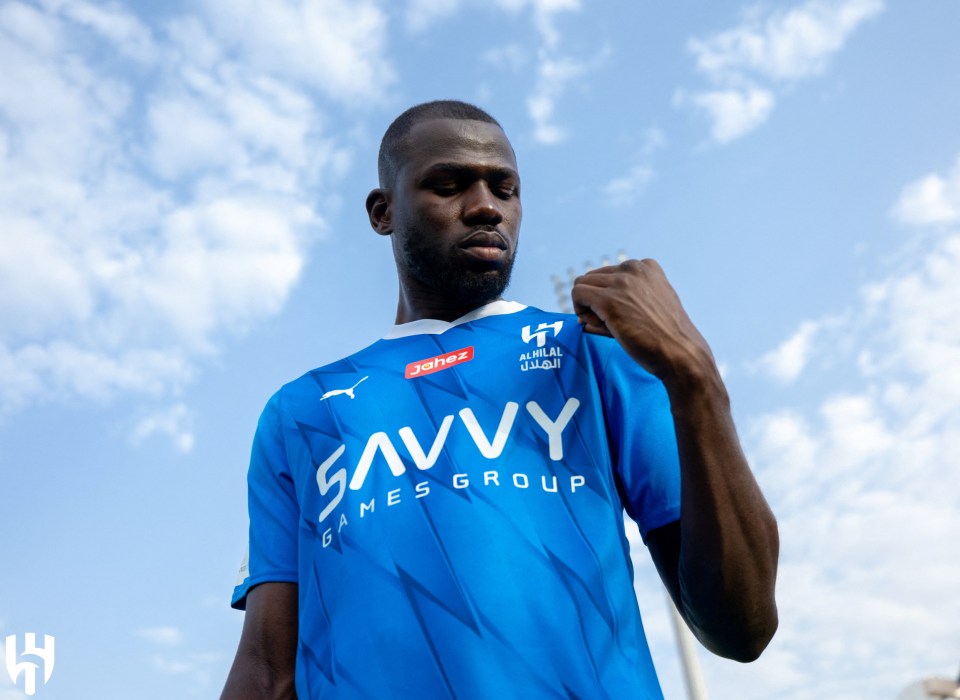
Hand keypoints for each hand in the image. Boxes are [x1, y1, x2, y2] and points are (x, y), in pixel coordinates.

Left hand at [571, 258, 712, 379]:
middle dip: (593, 300)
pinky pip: (577, 294)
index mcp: (646, 266)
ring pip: (581, 284)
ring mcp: (621, 282)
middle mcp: (633, 268)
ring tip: (602, 325)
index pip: (608, 273)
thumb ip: (621, 304)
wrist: (680, 353)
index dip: (606, 295)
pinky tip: (596, 325)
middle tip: (606, 323)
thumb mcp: (649, 309)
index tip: (617, 315)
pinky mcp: (609, 300)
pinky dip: (580, 310)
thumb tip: (582, 319)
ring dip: (585, 306)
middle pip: (592, 277)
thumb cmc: (665, 337)